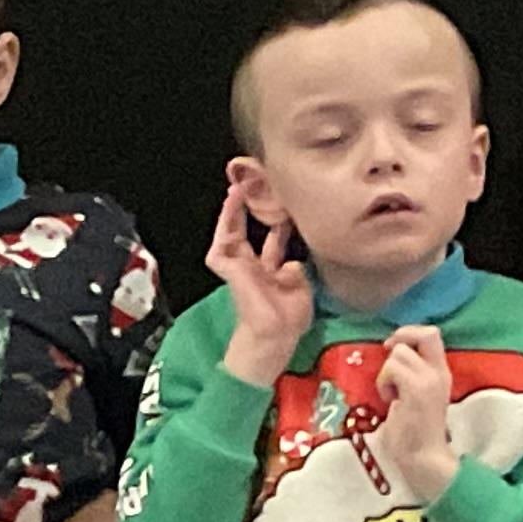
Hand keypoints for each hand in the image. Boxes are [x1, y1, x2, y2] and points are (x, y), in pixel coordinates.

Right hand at [208, 167, 316, 389]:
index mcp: (270, 273)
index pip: (271, 243)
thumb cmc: (289, 319)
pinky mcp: (229, 269)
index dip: (276, 226)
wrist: (276, 334)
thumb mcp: (301, 288)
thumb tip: (293, 261)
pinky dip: (224, 224)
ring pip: (230, 234)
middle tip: (254, 188)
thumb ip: (296, 271)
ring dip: (233, 212)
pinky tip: (231, 204)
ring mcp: (239, 268)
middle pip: (246, 234)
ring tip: (238, 189)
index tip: (285, 207)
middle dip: (249, 212)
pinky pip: (221, 244)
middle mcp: (252, 268)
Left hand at [373, 323, 457, 503]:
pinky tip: (390, 401)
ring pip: (400, 353)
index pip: (432, 334)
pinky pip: (392, 369)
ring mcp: (430, 381)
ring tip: (391, 394)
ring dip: (387, 372)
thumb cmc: (414, 434)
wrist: (424, 460)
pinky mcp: (417, 391)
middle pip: (422, 334)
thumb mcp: (415, 396)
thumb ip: (410, 376)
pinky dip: (384, 383)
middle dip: (398, 344)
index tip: (392, 347)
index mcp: (441, 373)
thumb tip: (392, 358)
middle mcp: (439, 373)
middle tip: (389, 368)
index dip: (409, 332)